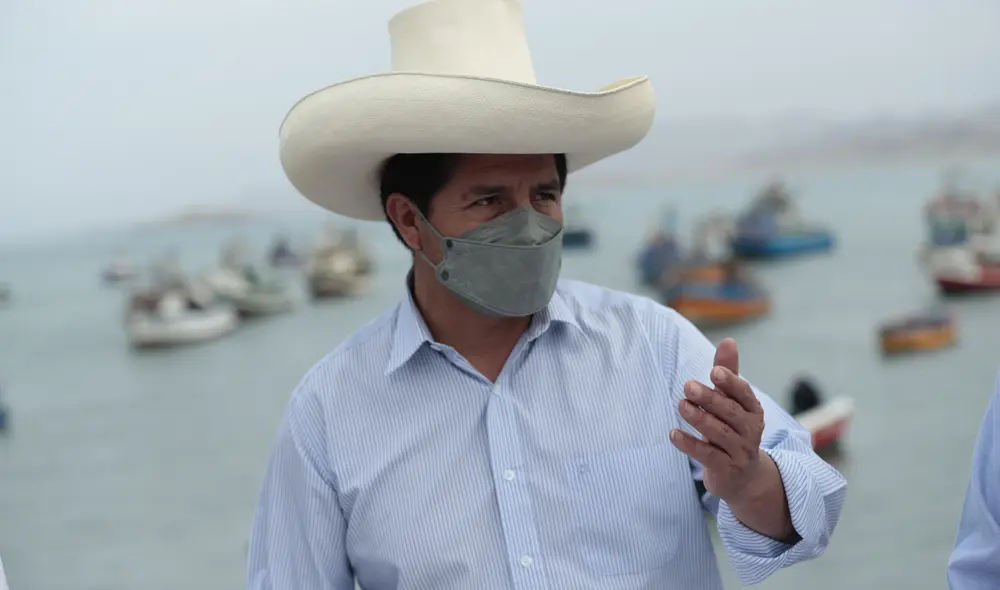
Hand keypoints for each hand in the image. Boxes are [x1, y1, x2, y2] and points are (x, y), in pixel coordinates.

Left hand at [669, 338, 766, 501]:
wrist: (743, 476)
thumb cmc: (733, 428)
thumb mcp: (732, 402)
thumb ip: (728, 374)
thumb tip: (728, 340)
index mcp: (752, 410)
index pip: (744, 394)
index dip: (731, 383)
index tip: (714, 371)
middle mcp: (750, 430)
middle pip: (730, 413)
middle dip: (709, 399)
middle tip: (688, 385)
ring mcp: (739, 452)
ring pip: (719, 434)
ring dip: (699, 419)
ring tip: (681, 405)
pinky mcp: (725, 469)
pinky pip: (707, 455)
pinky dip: (690, 444)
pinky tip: (673, 434)